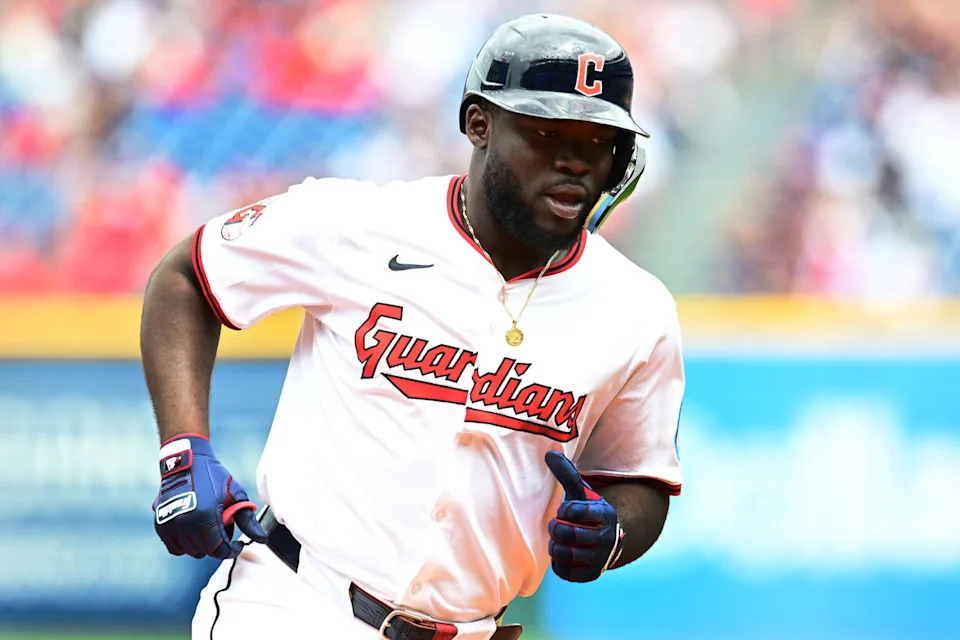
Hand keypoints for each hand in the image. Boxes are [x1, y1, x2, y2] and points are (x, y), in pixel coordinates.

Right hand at [153, 434, 266, 558]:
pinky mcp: (160, 524)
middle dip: (219, 545)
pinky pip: (174, 547)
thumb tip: (261, 539)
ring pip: (190, 551)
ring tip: (209, 527)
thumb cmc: (213, 476)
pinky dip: (185, 544)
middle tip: (223, 528)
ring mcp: (170, 525)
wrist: (186, 460)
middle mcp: (186, 523)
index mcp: (206, 516)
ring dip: (202, 545)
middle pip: (206, 551)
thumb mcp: (235, 494)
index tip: (237, 544)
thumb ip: (247, 520)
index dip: (232, 550)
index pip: (220, 549)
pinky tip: (194, 531)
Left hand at [545, 451, 624, 582]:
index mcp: (605, 514)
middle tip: (556, 525)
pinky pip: (564, 571)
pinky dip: (558, 563)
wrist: (605, 542)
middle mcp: (606, 538)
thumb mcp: (581, 492)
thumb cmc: (587, 512)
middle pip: (566, 533)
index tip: (565, 509)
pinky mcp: (591, 575)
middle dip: (555, 527)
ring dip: (554, 546)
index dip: (563, 510)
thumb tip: (549, 453)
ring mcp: (600, 559)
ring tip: (558, 540)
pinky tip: (563, 554)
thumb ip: (567, 473)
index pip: (573, 511)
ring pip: (563, 553)